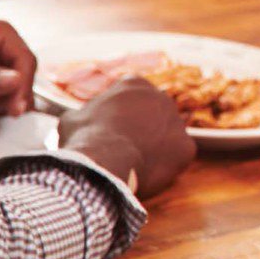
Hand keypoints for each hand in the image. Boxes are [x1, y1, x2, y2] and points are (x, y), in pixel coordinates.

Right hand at [57, 76, 194, 197]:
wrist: (105, 161)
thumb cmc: (85, 137)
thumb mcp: (73, 118)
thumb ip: (85, 114)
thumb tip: (81, 119)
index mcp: (134, 84)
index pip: (129, 98)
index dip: (118, 118)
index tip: (109, 132)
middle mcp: (161, 97)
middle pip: (151, 115)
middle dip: (140, 130)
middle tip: (122, 150)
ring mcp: (177, 122)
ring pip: (166, 136)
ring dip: (154, 148)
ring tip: (133, 164)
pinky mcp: (186, 147)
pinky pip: (176, 158)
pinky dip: (164, 167)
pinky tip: (147, 174)